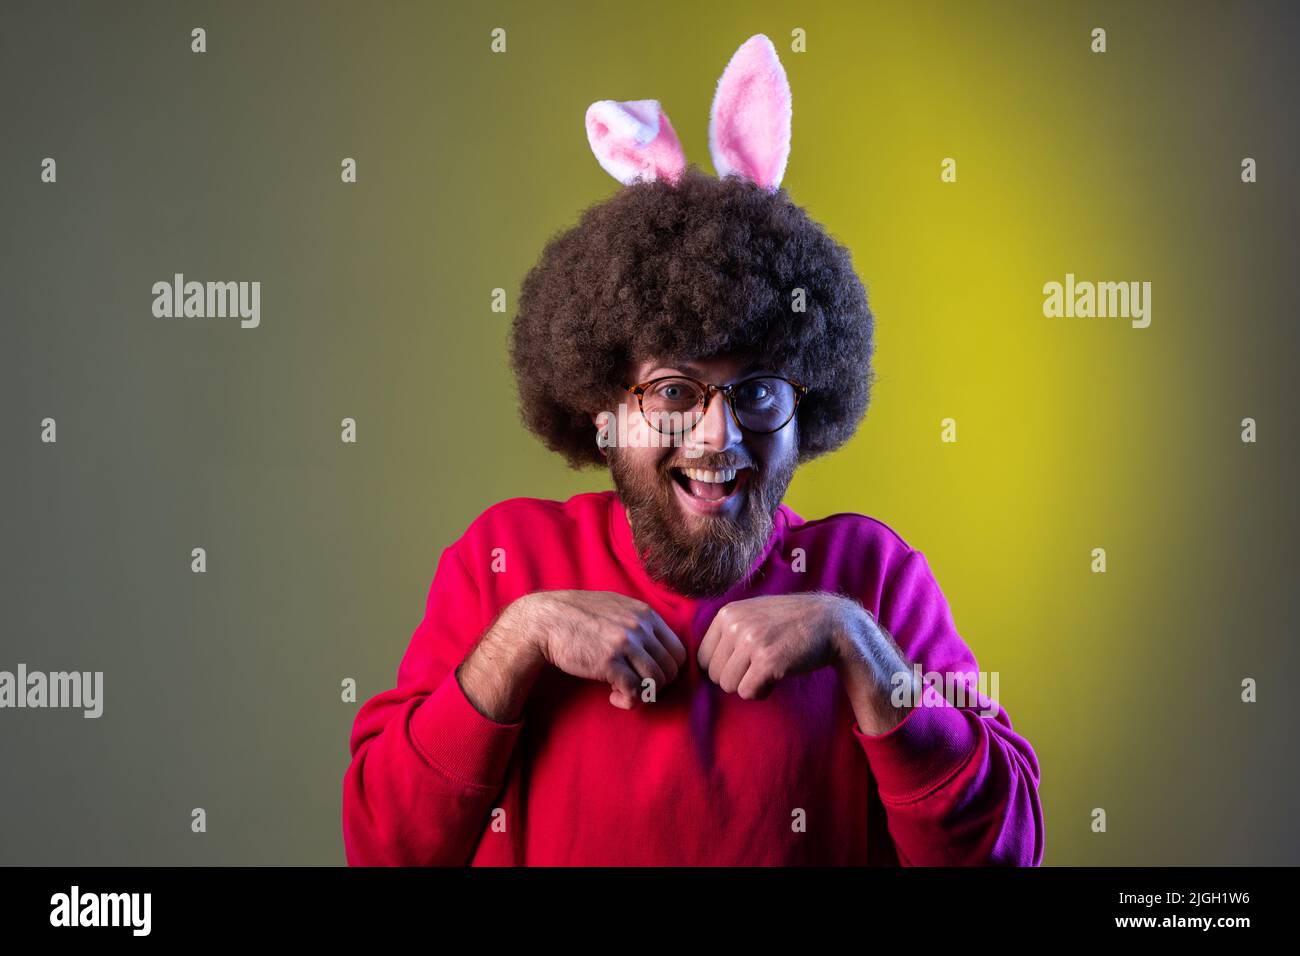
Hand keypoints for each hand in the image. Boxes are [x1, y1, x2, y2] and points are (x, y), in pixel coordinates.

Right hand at [508, 590, 687, 709]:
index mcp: (645, 613)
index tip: (649, 675)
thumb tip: (658, 645)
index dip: (667, 669)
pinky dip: (628, 701)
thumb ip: (639, 621)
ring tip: (624, 692)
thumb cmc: (578, 616)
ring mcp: (625, 644)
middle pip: (670, 669)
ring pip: (656, 681)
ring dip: (643, 694)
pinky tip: (613, 697)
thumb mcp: (616, 606)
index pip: (678, 651)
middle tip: (637, 686)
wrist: (546, 620)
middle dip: (656, 684)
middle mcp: (639, 627)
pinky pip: (634, 691)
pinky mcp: (608, 662)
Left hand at [697, 593, 846, 699]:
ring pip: (729, 686)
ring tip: (769, 668)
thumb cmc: (790, 623)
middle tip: (760, 665)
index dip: (724, 667)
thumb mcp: (752, 614)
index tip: (745, 662)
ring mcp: (751, 642)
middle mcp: (735, 625)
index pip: (703, 658)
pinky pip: (748, 693)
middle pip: (714, 675)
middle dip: (737, 677)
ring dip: (750, 684)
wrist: (830, 623)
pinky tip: (777, 676)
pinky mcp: (768, 661)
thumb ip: (727, 631)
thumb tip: (701, 663)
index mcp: (727, 613)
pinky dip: (762, 691)